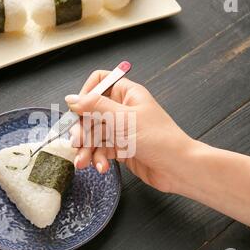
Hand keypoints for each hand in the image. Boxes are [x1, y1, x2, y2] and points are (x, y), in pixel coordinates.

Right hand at [65, 70, 195, 192]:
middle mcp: (122, 110)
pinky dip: (98, 158)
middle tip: (78, 143)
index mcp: (127, 94)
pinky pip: (101, 150)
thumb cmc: (159, 139)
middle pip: (91, 113)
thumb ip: (95, 106)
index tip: (78, 110)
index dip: (86, 94)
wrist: (177, 168)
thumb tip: (72, 99)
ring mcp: (121, 130)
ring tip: (84, 162)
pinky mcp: (121, 148)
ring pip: (94, 134)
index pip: (100, 82)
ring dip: (87, 149)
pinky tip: (102, 167)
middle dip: (83, 130)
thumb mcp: (123, 118)